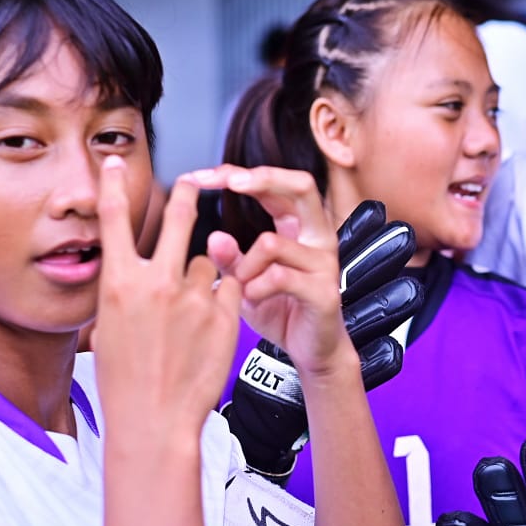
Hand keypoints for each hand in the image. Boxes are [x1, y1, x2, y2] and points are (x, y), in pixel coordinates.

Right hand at [92, 159, 243, 445]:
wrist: (154, 418)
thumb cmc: (124, 379)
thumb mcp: (108, 326)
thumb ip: (127, 290)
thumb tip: (135, 270)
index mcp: (119, 283)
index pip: (114, 220)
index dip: (112, 185)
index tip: (114, 162)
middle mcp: (157, 282)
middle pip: (180, 218)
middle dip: (189, 195)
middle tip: (195, 182)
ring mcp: (194, 296)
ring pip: (208, 262)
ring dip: (203, 277)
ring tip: (190, 316)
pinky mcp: (225, 313)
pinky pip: (228, 288)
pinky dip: (222, 299)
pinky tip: (209, 327)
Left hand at [224, 200, 422, 478]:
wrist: (313, 352)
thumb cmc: (281, 310)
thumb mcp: (245, 281)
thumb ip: (230, 259)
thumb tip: (213, 236)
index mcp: (299, 227)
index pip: (275, 184)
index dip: (239, 173)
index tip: (201, 176)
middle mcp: (318, 236)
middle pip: (301, 186)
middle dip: (262, 178)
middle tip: (229, 182)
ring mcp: (324, 262)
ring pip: (272, 242)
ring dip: (244, 265)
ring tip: (240, 286)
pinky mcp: (324, 290)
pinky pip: (279, 277)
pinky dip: (256, 288)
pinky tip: (252, 300)